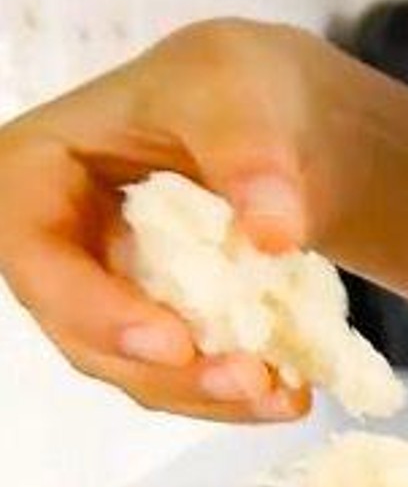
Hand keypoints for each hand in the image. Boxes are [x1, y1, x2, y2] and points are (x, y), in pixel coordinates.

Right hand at [0, 19, 347, 420]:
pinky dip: (238, 395)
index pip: (34, 253)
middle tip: (253, 380)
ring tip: (286, 396)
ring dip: (210, 397)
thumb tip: (273, 233)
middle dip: (170, 373)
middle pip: (85, 334)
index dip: (92, 309)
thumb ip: (251, 151)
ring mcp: (110, 296)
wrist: (292, 125)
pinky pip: (188, 378)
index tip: (175, 341)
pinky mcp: (165, 330)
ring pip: (139, 372)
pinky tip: (294, 393)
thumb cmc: (239, 90)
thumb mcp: (242, 90)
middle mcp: (60, 246)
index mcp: (36, 173)